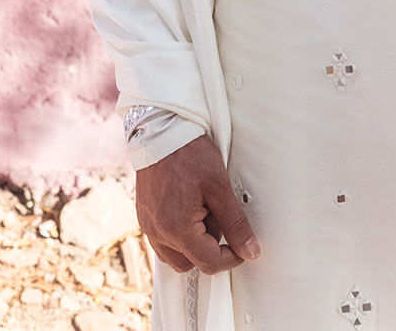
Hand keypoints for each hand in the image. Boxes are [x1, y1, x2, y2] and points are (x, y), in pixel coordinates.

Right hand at [135, 134, 259, 274]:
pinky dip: (179, 232)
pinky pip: (163, 240)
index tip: (242, 244)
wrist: (162, 131)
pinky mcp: (144, 218)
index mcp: (178, 230)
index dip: (232, 257)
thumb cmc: (190, 155)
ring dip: (193, 242)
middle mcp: (158, 234)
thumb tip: (250, 251)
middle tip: (217, 214)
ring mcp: (148, 227)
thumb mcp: (220, 188)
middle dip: (209, 247)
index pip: (209, 262)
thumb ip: (235, 224)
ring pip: (175, 255)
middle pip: (191, 263)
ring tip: (202, 208)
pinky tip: (189, 206)